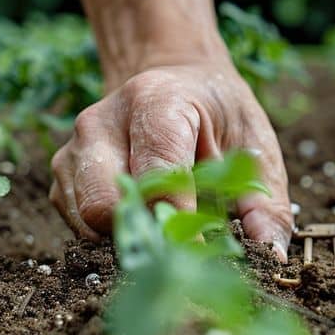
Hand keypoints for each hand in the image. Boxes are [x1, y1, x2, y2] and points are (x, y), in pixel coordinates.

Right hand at [49, 60, 292, 258]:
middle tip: (185, 249)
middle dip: (147, 236)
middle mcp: (101, 122)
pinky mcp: (64, 174)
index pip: (156, 178)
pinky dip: (115, 232)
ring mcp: (75, 148)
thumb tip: (271, 256)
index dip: (181, 224)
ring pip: (87, 220)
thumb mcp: (255, 145)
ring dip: (130, 237)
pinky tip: (147, 220)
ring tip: (169, 232)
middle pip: (104, 205)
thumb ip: (265, 203)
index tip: (207, 252)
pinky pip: (79, 223)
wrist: (173, 78)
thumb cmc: (217, 113)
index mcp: (154, 102)